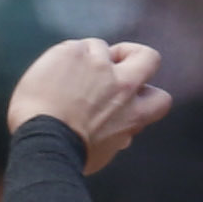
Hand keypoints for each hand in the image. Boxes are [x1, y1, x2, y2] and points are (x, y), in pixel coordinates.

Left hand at [6, 38, 173, 172]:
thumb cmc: (68, 154)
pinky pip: (73, 47)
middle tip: (112, 62)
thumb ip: (119, 135)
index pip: (160, 98)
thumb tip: (127, 136)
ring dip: (86, 59)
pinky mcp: (74, 53)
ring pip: (101, 47)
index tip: (130, 95)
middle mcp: (122, 85)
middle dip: (133, 56)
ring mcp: (98, 65)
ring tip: (61, 80)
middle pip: (148, 58)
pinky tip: (48, 76)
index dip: (146, 92)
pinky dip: (62, 59)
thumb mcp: (104, 152)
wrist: (42, 141)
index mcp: (133, 113)